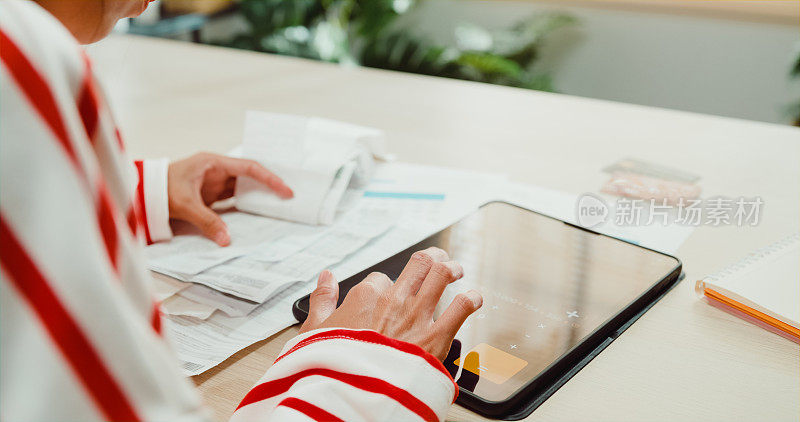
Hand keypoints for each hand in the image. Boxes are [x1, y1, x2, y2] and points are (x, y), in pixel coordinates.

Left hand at [167, 152, 292, 245]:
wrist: (141, 193)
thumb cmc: (159, 189)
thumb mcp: (185, 205)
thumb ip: (207, 222)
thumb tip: (227, 239)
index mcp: (212, 163)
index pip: (248, 167)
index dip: (269, 178)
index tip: (285, 190)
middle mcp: (215, 171)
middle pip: (249, 177)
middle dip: (268, 186)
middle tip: (288, 198)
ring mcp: (213, 183)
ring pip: (242, 189)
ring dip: (257, 197)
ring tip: (277, 207)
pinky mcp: (209, 196)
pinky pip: (232, 200)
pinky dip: (244, 207)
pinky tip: (256, 215)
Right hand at [300, 247, 482, 360]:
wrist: (355, 395)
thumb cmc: (335, 366)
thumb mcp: (315, 330)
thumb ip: (322, 299)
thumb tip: (326, 277)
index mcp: (365, 297)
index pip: (381, 277)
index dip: (387, 283)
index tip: (391, 290)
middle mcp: (394, 301)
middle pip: (420, 264)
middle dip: (432, 258)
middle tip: (439, 259)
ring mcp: (417, 317)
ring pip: (441, 275)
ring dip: (452, 268)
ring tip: (457, 270)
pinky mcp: (436, 337)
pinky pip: (460, 308)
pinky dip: (471, 300)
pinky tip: (474, 299)